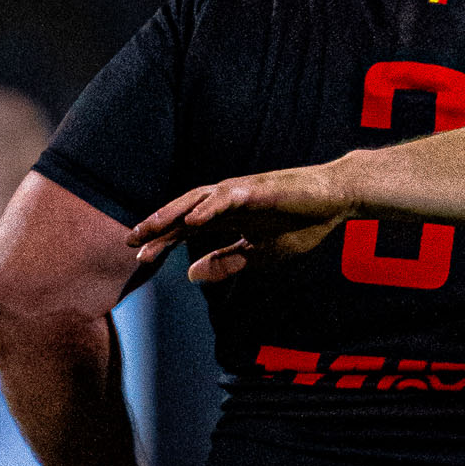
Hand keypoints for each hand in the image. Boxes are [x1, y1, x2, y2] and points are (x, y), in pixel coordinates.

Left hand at [129, 167, 354, 284]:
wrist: (334, 201)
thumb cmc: (300, 224)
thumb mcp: (260, 254)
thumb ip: (226, 263)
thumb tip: (190, 275)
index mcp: (226, 218)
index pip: (186, 230)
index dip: (163, 242)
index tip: (139, 258)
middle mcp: (226, 202)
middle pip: (183, 213)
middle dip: (157, 227)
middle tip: (130, 241)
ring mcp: (240, 193)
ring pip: (197, 201)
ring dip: (173, 214)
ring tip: (150, 229)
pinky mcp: (257, 189)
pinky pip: (228, 198)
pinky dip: (208, 208)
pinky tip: (192, 221)